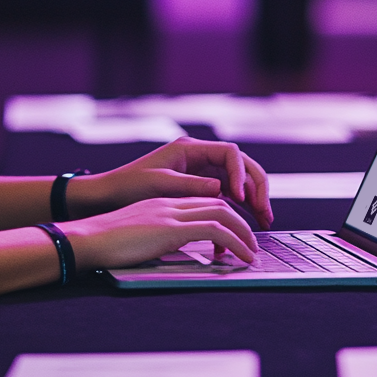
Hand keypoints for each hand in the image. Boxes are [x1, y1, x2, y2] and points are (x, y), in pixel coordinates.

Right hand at [62, 196, 258, 269]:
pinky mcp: (171, 228)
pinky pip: (215, 230)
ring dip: (244, 233)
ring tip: (253, 253)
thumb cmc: (105, 244)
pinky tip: (244, 257)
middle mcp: (169, 203)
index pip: (203, 202)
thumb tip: (169, 251)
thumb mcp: (137, 236)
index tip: (235, 238)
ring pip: (222, 213)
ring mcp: (171, 213)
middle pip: (217, 203)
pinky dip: (235, 242)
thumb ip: (156, 237)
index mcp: (161, 203)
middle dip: (240, 222)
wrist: (88, 239)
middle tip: (252, 244)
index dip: (224, 217)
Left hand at [69, 136, 272, 229]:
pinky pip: (227, 196)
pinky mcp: (200, 188)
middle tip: (265, 214)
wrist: (110, 194)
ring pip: (239, 182)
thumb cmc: (130, 185)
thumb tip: (222, 191)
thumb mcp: (160, 185)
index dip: (242, 174)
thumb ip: (191, 186)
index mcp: (190, 148)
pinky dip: (238, 210)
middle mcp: (199, 156)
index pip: (230, 154)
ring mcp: (201, 172)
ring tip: (264, 223)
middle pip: (241, 166)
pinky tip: (244, 227)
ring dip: (253, 200)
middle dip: (257, 188)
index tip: (242, 197)